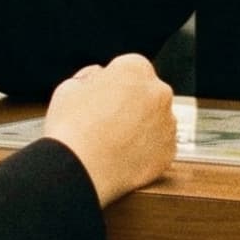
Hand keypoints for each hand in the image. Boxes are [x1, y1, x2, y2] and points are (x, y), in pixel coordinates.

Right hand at [43, 55, 176, 204]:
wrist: (78, 170)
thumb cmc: (71, 128)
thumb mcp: (69, 87)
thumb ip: (91, 77)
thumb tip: (98, 79)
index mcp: (135, 69)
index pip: (130, 69)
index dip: (114, 84)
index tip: (104, 98)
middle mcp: (159, 92)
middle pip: (147, 93)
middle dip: (132, 104)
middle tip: (107, 121)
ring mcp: (167, 124)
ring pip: (156, 120)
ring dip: (141, 127)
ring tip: (113, 142)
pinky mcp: (169, 152)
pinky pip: (159, 147)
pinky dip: (145, 151)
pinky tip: (123, 156)